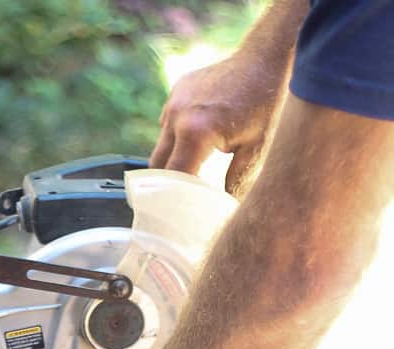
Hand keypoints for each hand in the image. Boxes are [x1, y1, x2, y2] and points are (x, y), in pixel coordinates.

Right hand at [149, 54, 289, 195]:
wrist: (267, 55)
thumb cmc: (267, 103)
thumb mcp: (256, 150)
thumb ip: (235, 182)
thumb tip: (223, 209)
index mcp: (195, 134)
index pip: (172, 179)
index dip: (171, 201)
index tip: (173, 218)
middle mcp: (178, 116)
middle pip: (157, 166)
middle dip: (164, 186)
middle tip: (174, 205)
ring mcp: (174, 100)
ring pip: (160, 145)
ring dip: (171, 161)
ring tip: (188, 174)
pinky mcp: (177, 90)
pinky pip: (168, 124)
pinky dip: (177, 138)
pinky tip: (196, 142)